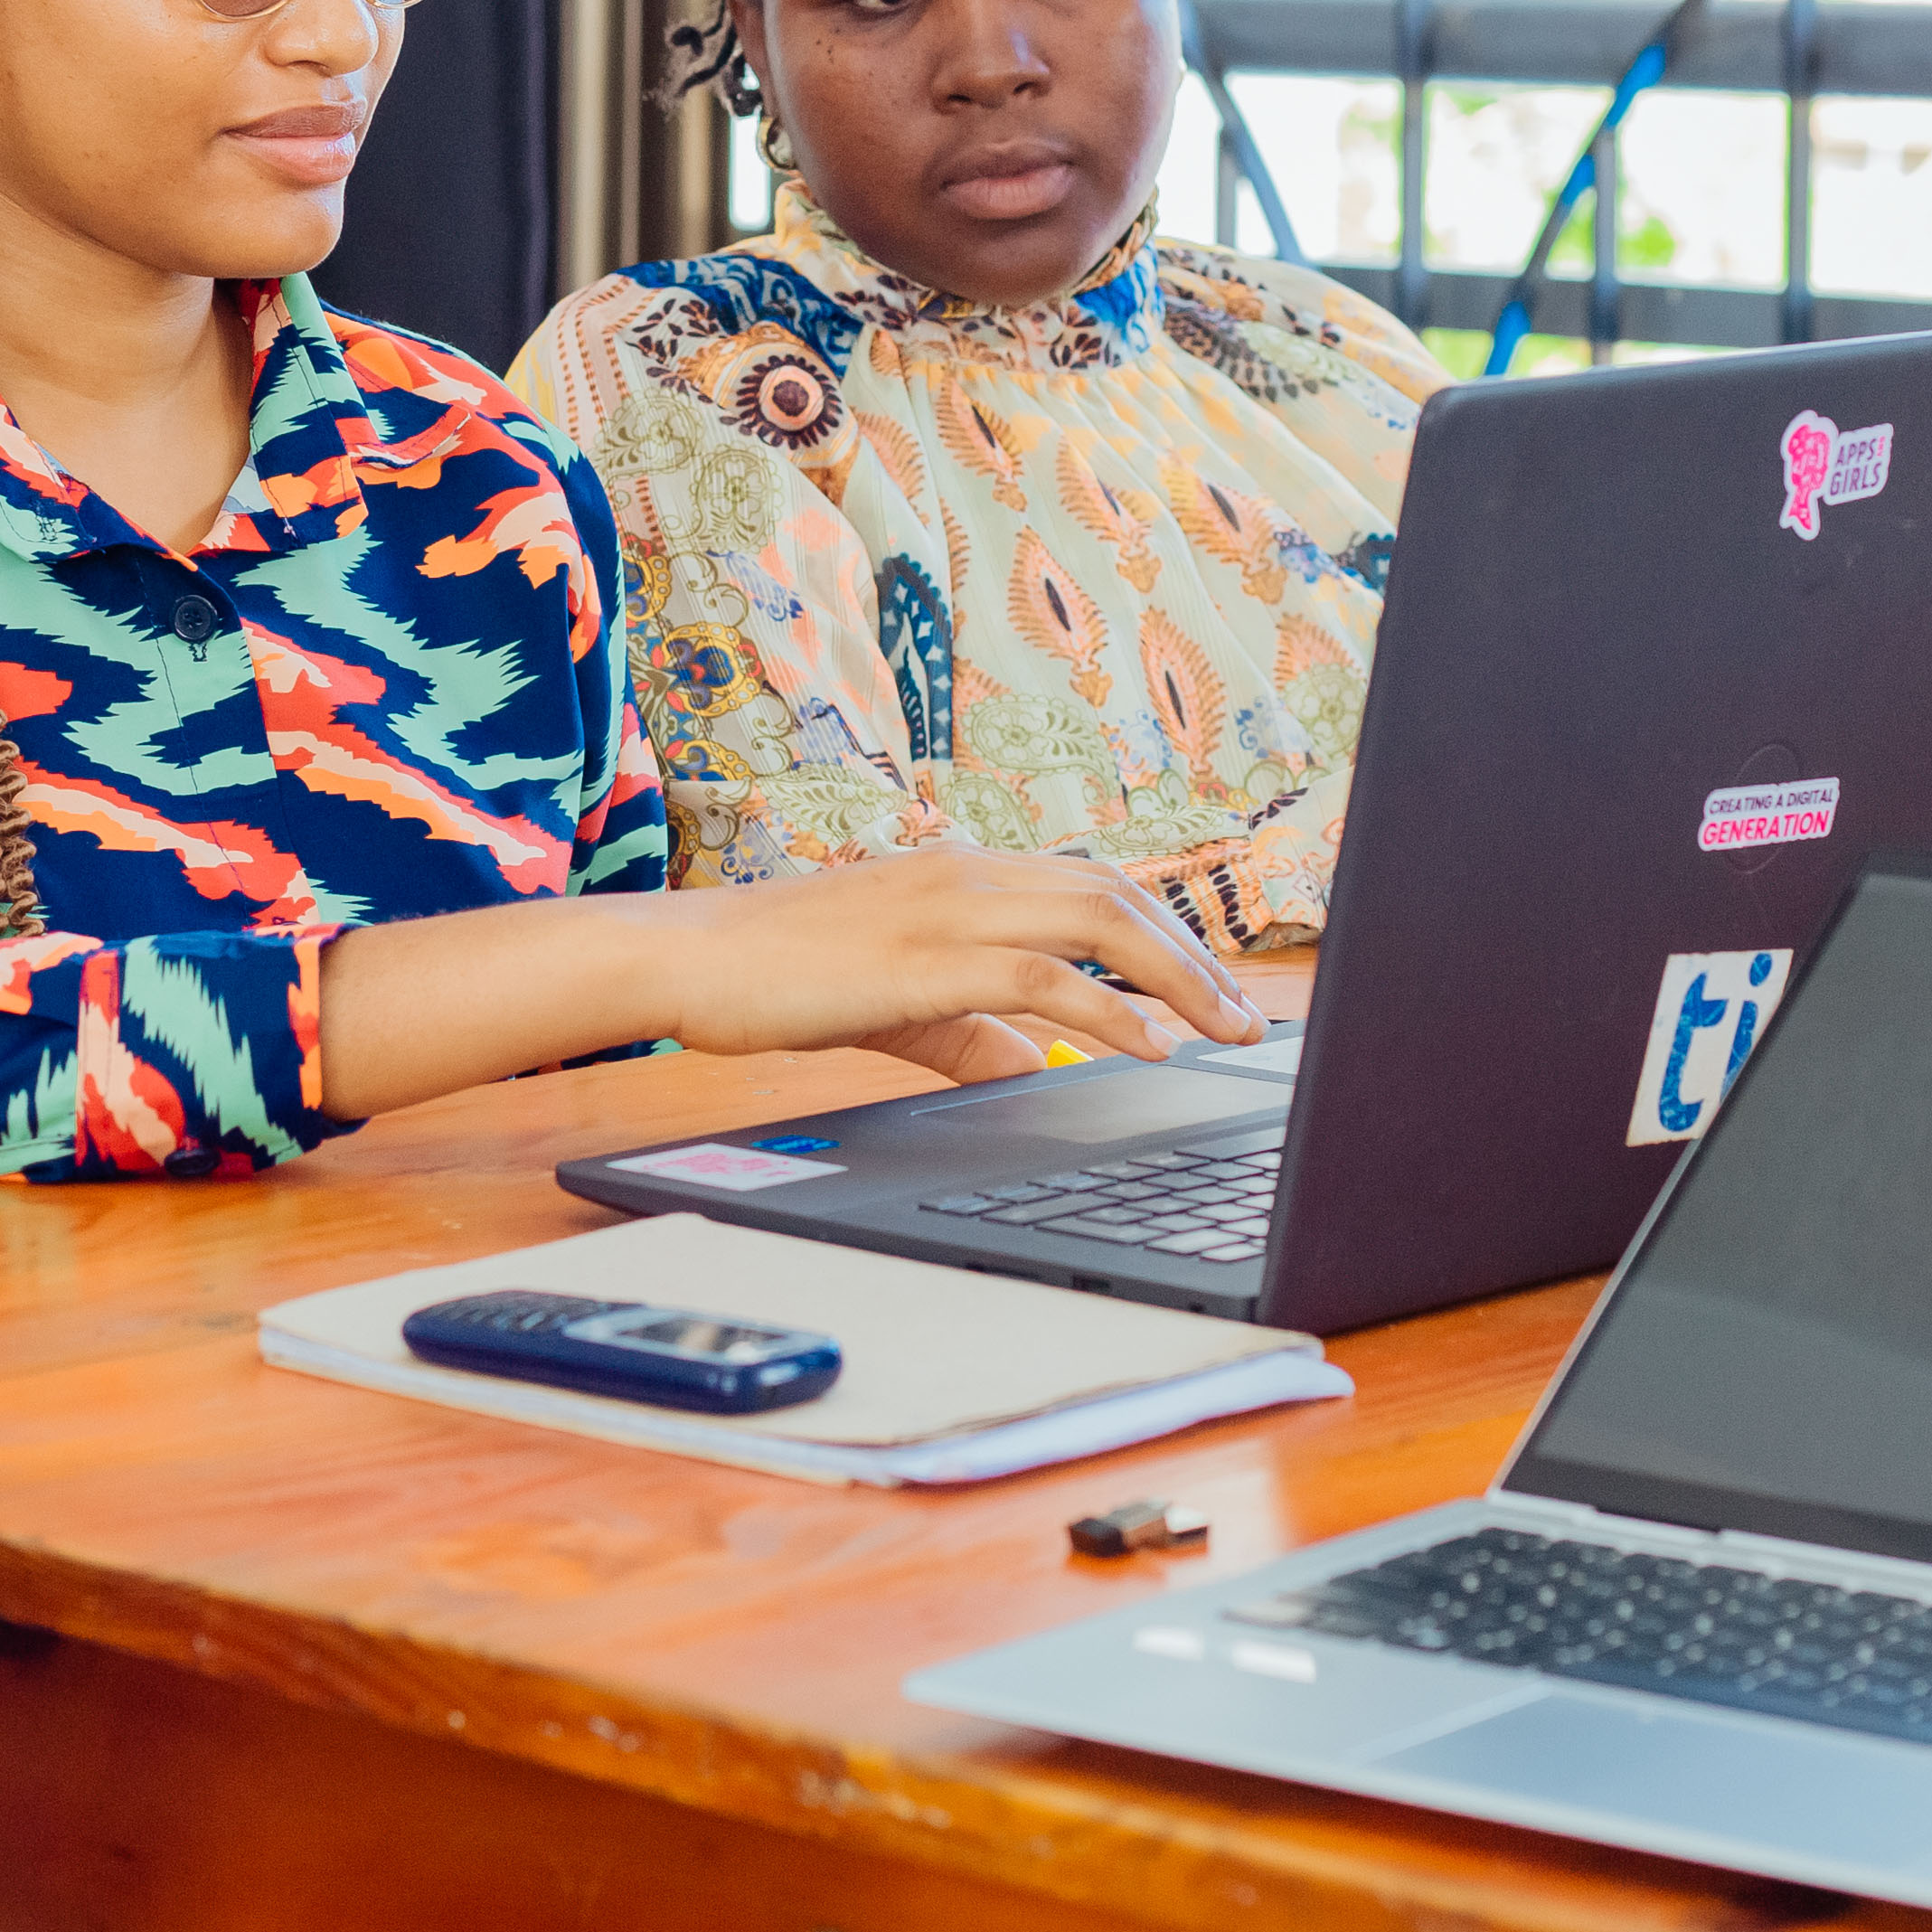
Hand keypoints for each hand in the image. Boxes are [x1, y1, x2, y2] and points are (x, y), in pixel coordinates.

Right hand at [304, 850, 1263, 1119]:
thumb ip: (968, 1029)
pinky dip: (1109, 1010)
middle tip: (1245, 1018)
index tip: (1212, 985)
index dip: (1164, 932)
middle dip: (1194, 957)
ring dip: (1177, 981)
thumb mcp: (893, 1003)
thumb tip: (1035, 1058)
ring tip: (1225, 1032)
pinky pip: (1044, 978)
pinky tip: (1147, 1048)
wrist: (685, 958)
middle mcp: (970, 874)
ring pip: (1099, 924)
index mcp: (963, 874)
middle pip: (1118, 896)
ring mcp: (951, 906)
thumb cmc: (776, 975)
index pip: (1092, 887)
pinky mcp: (929, 954)